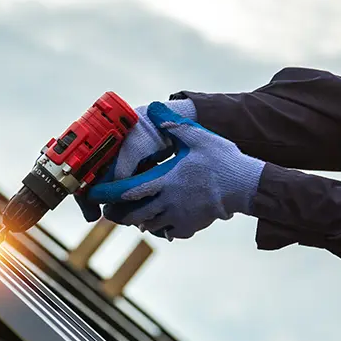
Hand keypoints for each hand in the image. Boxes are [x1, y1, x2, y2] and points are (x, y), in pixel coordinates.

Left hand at [85, 102, 264, 239]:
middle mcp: (168, 202)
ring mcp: (179, 216)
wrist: (246, 186)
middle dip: (119, 213)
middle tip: (111, 209)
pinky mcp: (191, 226)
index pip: (127, 190)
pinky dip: (161, 228)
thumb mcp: (197, 137)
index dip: (107, 193)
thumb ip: (173, 124)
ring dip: (139, 219)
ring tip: (136, 213)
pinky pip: (168, 232)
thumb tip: (154, 108)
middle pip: (133, 214)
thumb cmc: (222, 161)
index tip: (95, 194)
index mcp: (165, 180)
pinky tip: (163, 220)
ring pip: (149, 225)